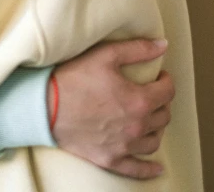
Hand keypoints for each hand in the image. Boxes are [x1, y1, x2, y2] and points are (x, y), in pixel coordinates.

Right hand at [47, 39, 172, 178]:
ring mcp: (125, 146)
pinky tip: (157, 167)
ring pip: (154, 140)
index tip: (160, 76)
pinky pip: (138, 169)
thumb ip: (138, 49)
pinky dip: (150, 169)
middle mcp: (137, 126)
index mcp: (139, 100)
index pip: (167, 92)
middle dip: (162, 102)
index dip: (166, 81)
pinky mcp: (111, 159)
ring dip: (157, 128)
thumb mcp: (106, 54)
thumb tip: (163, 45)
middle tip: (152, 93)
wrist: (46, 105)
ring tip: (150, 118)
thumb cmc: (75, 78)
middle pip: (163, 116)